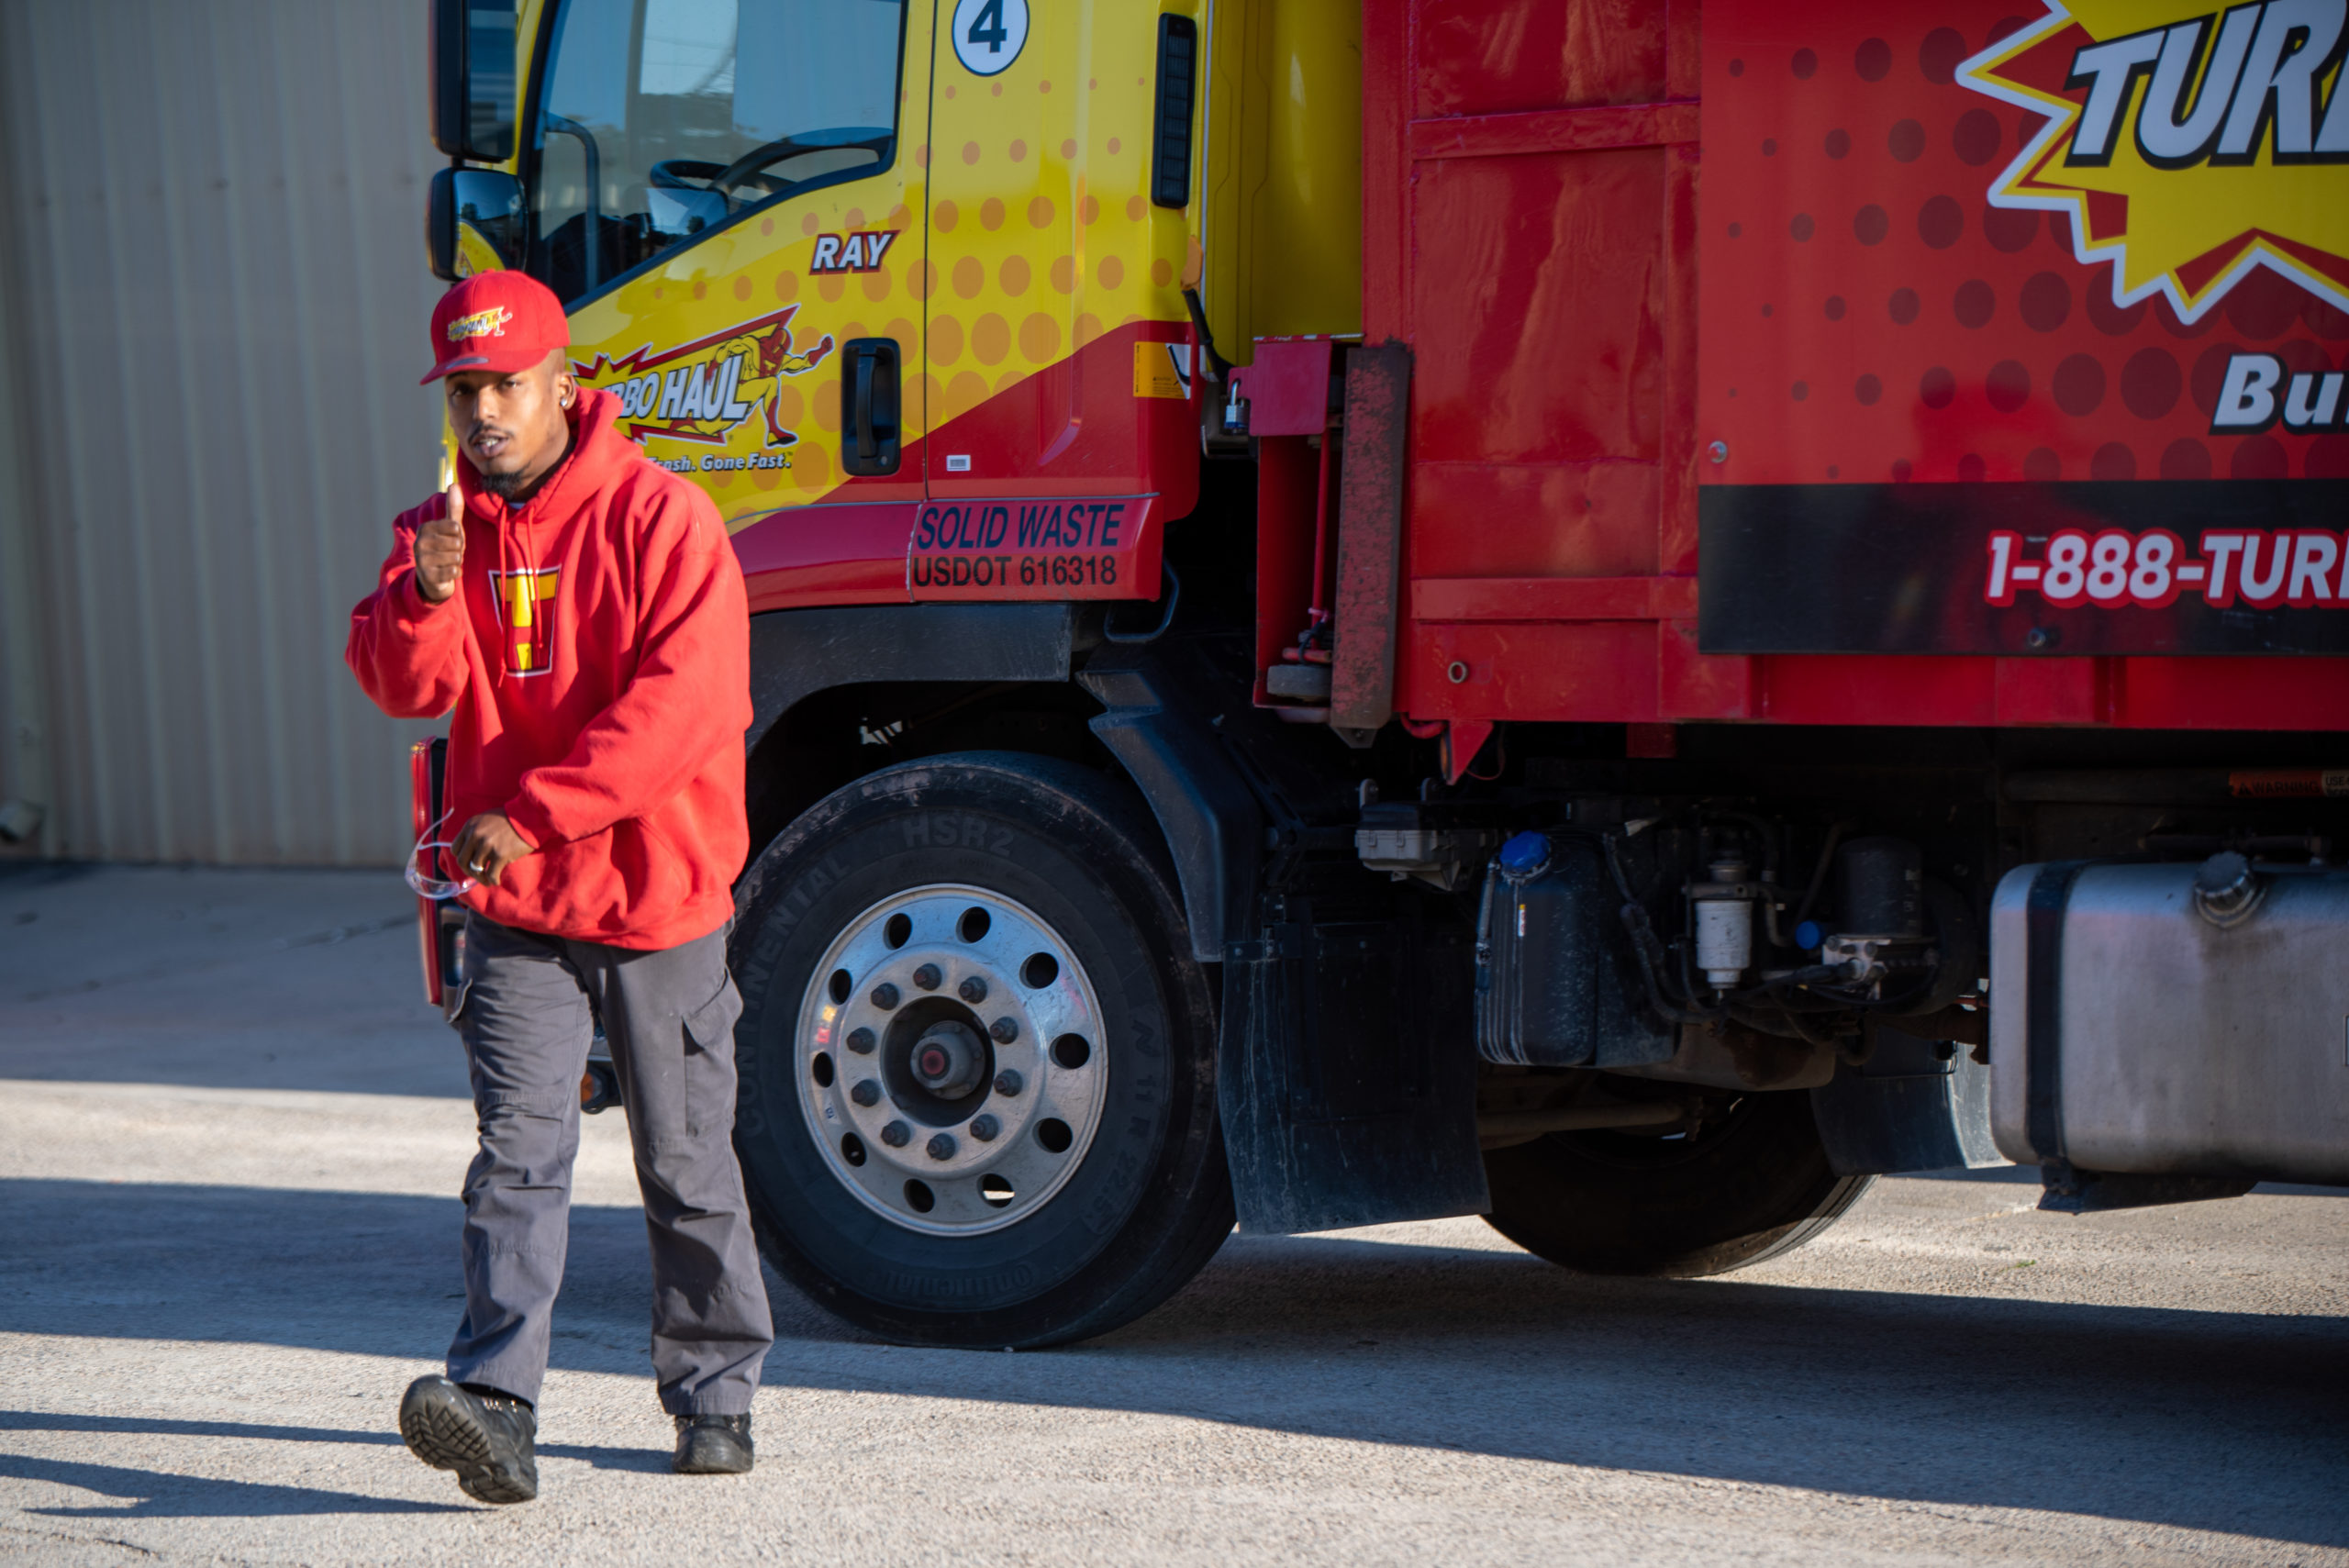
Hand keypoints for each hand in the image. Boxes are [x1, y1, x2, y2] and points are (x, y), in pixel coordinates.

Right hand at [413, 483, 465, 603]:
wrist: (434, 578)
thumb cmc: (444, 549)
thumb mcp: (450, 528)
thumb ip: (453, 508)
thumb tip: (454, 484)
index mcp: (425, 528)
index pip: (456, 528)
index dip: (460, 536)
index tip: (452, 541)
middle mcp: (420, 542)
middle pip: (457, 543)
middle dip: (459, 550)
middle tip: (450, 554)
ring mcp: (422, 560)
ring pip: (457, 558)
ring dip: (458, 562)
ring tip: (448, 563)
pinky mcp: (428, 576)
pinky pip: (455, 571)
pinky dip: (456, 573)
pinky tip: (447, 572)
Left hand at [450, 811, 534, 887]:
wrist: (530, 816)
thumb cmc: (511, 818)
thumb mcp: (487, 819)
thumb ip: (476, 832)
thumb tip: (472, 852)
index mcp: (470, 826)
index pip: (455, 848)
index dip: (462, 858)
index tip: (469, 863)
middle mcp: (475, 835)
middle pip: (462, 861)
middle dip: (468, 871)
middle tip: (477, 875)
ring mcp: (487, 845)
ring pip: (476, 869)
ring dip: (481, 878)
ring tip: (487, 880)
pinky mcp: (500, 855)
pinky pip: (491, 874)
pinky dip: (493, 880)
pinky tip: (496, 881)